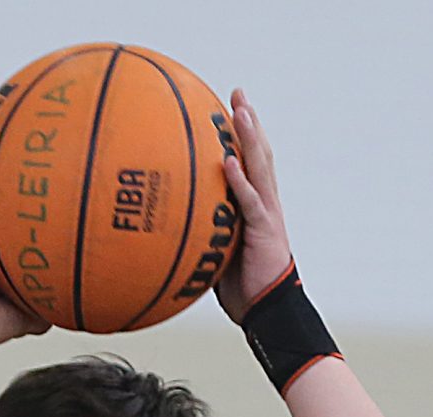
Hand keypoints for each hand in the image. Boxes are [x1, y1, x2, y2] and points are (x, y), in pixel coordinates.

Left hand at [215, 90, 296, 320]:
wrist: (266, 310)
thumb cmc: (240, 286)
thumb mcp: (215, 251)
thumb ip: (200, 230)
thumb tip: (164, 222)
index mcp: (255, 204)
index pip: (251, 160)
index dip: (243, 132)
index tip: (230, 105)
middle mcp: (265, 202)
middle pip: (259, 152)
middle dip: (249, 121)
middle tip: (239, 92)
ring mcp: (267, 214)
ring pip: (261, 167)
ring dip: (250, 137)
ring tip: (241, 109)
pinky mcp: (265, 230)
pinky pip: (251, 201)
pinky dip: (240, 180)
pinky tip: (229, 162)